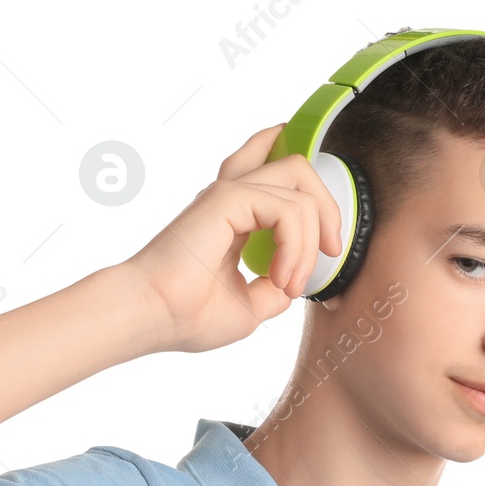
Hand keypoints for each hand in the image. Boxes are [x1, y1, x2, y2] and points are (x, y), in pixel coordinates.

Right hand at [122, 124, 343, 354]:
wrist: (152, 317)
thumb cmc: (185, 315)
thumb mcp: (250, 306)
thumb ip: (275, 288)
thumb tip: (295, 284)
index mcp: (233, 217)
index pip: (281, 180)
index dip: (318, 207)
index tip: (330, 253)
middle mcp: (232, 199)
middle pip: (297, 168)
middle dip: (328, 206)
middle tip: (332, 251)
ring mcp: (229, 195)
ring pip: (299, 182)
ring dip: (311, 240)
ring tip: (291, 282)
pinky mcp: (227, 198)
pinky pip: (287, 208)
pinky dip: (296, 245)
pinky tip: (280, 277)